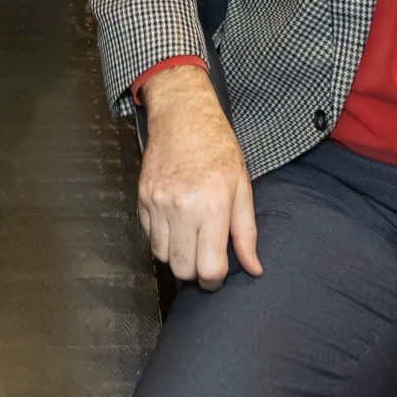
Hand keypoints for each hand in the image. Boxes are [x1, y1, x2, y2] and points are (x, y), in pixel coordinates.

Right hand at [135, 64, 257, 289]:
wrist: (183, 116)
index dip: (215, 280)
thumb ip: (246, 233)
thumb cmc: (217, 148)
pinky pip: (149, 236)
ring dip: (176, 255)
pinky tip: (175, 222)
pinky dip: (162, 238)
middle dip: (195, 272)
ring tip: (190, 238)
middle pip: (182, 269)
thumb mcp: (242, 188)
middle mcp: (181, 209)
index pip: (208, 268)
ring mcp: (157, 203)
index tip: (218, 274)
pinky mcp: (142, 198)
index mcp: (211, 207)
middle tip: (205, 258)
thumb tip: (253, 268)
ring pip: (161, 256)